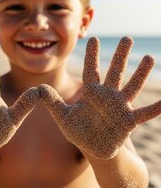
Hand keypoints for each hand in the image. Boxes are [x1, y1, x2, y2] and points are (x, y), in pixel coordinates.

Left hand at [40, 37, 160, 158]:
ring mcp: (119, 108)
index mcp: (91, 94)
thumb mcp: (63, 117)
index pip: (91, 70)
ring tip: (149, 58)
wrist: (94, 150)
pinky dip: (156, 108)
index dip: (92, 56)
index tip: (93, 38)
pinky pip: (144, 113)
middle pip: (115, 73)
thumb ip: (52, 102)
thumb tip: (38, 88)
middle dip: (120, 56)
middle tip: (127, 38)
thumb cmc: (80, 132)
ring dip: (140, 74)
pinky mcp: (128, 122)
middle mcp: (107, 97)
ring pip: (131, 87)